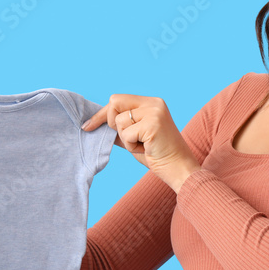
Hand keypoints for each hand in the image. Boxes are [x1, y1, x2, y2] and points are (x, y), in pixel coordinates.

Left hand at [82, 94, 200, 191]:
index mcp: (151, 103)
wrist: (180, 169)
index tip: (88, 126)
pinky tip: (147, 149)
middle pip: (114, 102)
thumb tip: (96, 124)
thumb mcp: (134, 138)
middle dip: (112, 123)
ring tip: (142, 145)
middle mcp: (154, 103)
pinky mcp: (153, 124)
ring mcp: (155, 112)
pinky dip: (132, 146)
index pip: (117, 100)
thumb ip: (120, 128)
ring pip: (119, 121)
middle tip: (128, 139)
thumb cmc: (158, 156)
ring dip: (126, 139)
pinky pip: (126, 134)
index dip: (101, 114)